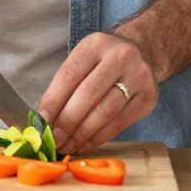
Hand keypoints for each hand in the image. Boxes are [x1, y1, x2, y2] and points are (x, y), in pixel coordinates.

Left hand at [39, 32, 158, 155]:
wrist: (142, 53)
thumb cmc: (103, 61)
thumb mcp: (83, 59)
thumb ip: (65, 85)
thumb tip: (45, 118)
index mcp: (96, 44)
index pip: (69, 75)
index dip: (54, 100)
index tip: (42, 121)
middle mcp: (120, 57)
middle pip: (89, 94)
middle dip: (68, 121)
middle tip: (54, 139)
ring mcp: (138, 77)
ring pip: (106, 111)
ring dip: (83, 133)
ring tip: (68, 146)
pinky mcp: (148, 98)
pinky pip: (120, 123)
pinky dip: (100, 137)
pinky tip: (85, 144)